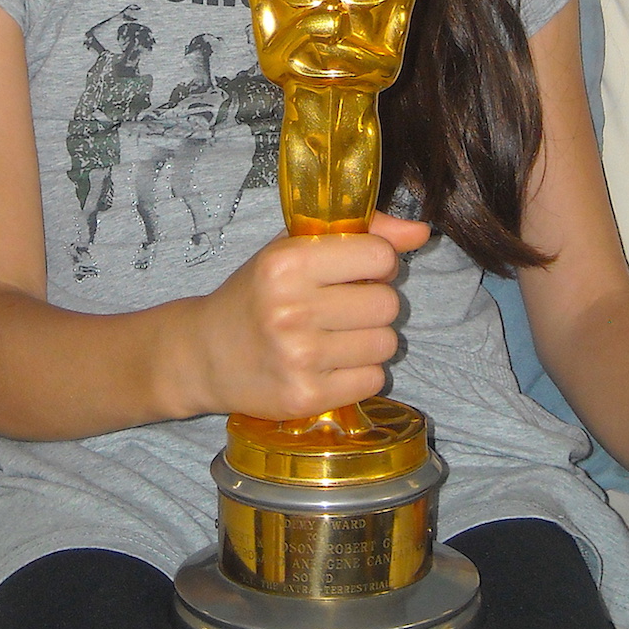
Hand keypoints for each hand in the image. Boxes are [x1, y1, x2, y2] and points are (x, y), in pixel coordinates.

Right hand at [188, 213, 429, 420]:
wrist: (206, 354)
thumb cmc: (257, 294)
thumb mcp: (294, 248)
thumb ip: (361, 232)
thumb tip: (422, 231)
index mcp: (287, 262)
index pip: (380, 256)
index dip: (376, 262)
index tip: (356, 270)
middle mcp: (291, 309)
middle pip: (388, 303)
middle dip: (374, 303)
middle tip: (343, 306)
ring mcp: (299, 357)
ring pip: (385, 343)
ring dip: (369, 339)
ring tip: (335, 336)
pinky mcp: (306, 396)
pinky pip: (373, 379)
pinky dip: (360, 372)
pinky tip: (330, 363)